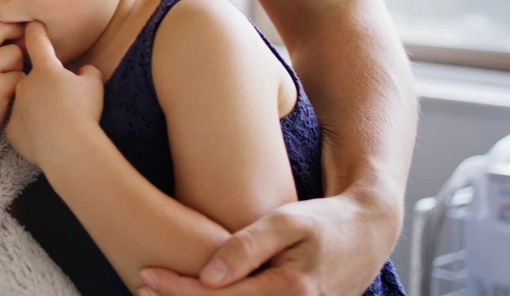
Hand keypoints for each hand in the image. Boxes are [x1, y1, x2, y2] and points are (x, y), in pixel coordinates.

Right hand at [0, 21, 25, 148]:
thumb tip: (15, 28)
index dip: (3, 32)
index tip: (7, 44)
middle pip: (2, 30)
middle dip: (13, 42)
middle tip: (13, 60)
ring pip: (14, 53)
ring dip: (15, 67)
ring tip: (2, 84)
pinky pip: (20, 75)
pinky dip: (18, 86)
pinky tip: (6, 98)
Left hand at [6, 22, 103, 167]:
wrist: (69, 149)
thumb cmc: (83, 112)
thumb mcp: (94, 85)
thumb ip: (88, 73)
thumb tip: (84, 72)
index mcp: (45, 70)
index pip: (37, 42)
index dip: (35, 31)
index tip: (32, 25)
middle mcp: (25, 84)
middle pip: (33, 80)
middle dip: (44, 87)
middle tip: (63, 102)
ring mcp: (16, 108)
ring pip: (26, 105)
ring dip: (38, 110)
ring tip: (58, 125)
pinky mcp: (13, 131)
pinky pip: (23, 128)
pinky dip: (32, 132)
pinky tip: (47, 139)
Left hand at [138, 189, 398, 295]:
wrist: (369, 233)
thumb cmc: (325, 221)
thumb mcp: (287, 221)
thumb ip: (247, 247)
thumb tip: (208, 277)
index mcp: (290, 292)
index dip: (179, 290)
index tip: (146, 275)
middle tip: (141, 287)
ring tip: (162, 292)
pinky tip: (199, 292)